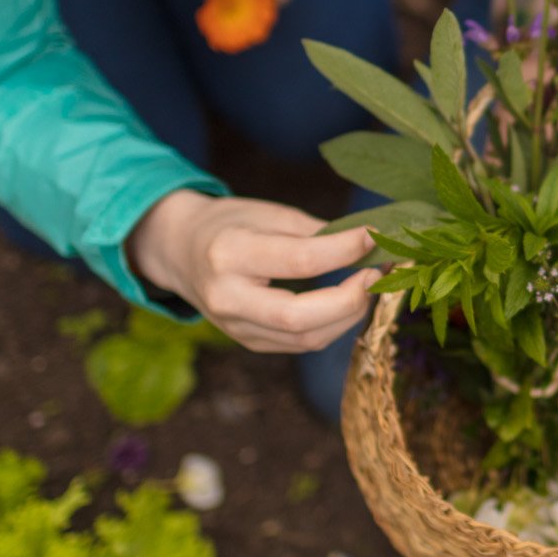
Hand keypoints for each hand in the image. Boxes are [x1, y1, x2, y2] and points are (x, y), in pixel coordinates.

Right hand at [128, 190, 378, 352]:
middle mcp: (228, 297)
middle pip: (299, 317)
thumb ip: (316, 231)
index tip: (375, 235)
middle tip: (377, 274)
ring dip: (349, 315)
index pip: (299, 260)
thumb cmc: (230, 225)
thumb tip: (370, 241)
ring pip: (306, 338)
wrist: (180, 251)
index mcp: (229, 254)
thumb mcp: (267, 213)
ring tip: (369, 285)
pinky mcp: (249, 342)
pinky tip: (349, 302)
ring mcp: (236, 327)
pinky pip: (302, 343)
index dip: (344, 251)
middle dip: (350, 300)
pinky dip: (333, 325)